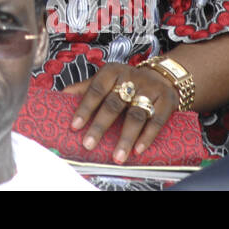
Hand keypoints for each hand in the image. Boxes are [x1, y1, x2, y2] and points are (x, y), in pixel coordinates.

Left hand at [65, 62, 179, 163]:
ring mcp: (150, 89)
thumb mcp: (107, 79)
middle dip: (100, 126)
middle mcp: (131, 78)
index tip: (74, 126)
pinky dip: (147, 137)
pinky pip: (156, 121)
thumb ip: (86, 88)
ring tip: (117, 156)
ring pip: (136, 115)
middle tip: (89, 144)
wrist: (163, 76)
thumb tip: (61, 95)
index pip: (95, 90)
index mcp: (112, 72)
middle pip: (113, 104)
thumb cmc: (128, 81)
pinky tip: (138, 150)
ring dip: (125, 138)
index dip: (84, 108)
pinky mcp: (167, 101)